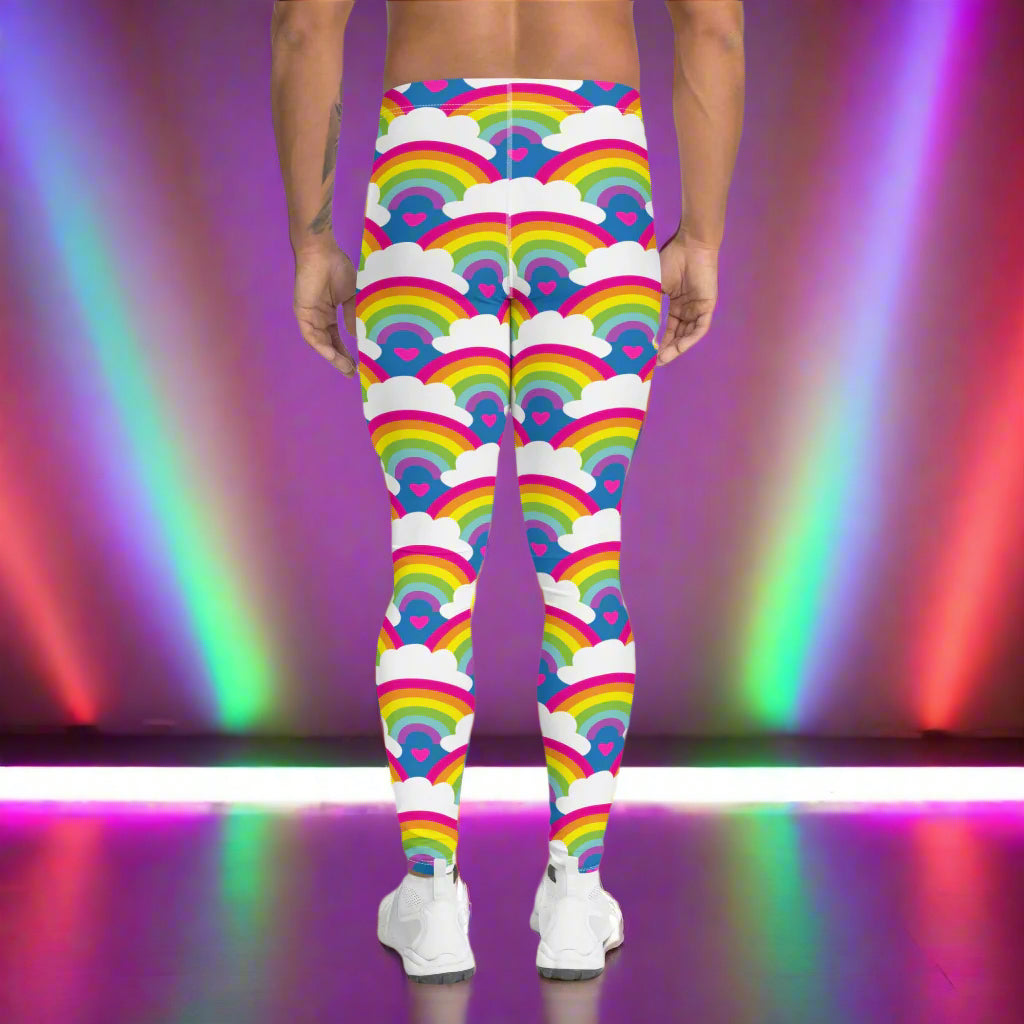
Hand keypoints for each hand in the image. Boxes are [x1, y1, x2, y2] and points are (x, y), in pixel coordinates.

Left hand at [292, 242, 358, 376]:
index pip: (338, 339)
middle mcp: (319, 318)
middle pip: (330, 345)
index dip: (348, 352)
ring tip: (347, 369)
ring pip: (321, 343)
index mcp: (329, 314)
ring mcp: (310, 317)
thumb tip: (359, 335)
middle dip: (341, 360)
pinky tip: (333, 356)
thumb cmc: (337, 268)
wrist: (322, 252)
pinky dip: (322, 347)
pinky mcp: (302, 313)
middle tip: (353, 373)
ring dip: (333, 357)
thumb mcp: (353, 297)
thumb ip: (353, 316)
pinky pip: (311, 336)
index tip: (360, 365)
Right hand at [656, 232, 719, 364]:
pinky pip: (700, 329)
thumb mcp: (654, 286)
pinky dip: (689, 339)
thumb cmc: (670, 259)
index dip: (657, 342)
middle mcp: (686, 309)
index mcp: (674, 303)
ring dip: (676, 349)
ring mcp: (697, 308)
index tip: (646, 354)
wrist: (690, 245)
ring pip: (687, 335)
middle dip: (666, 350)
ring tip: (662, 359)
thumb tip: (633, 324)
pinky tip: (678, 348)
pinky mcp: (707, 306)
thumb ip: (648, 304)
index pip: (667, 329)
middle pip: (676, 336)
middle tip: (653, 363)